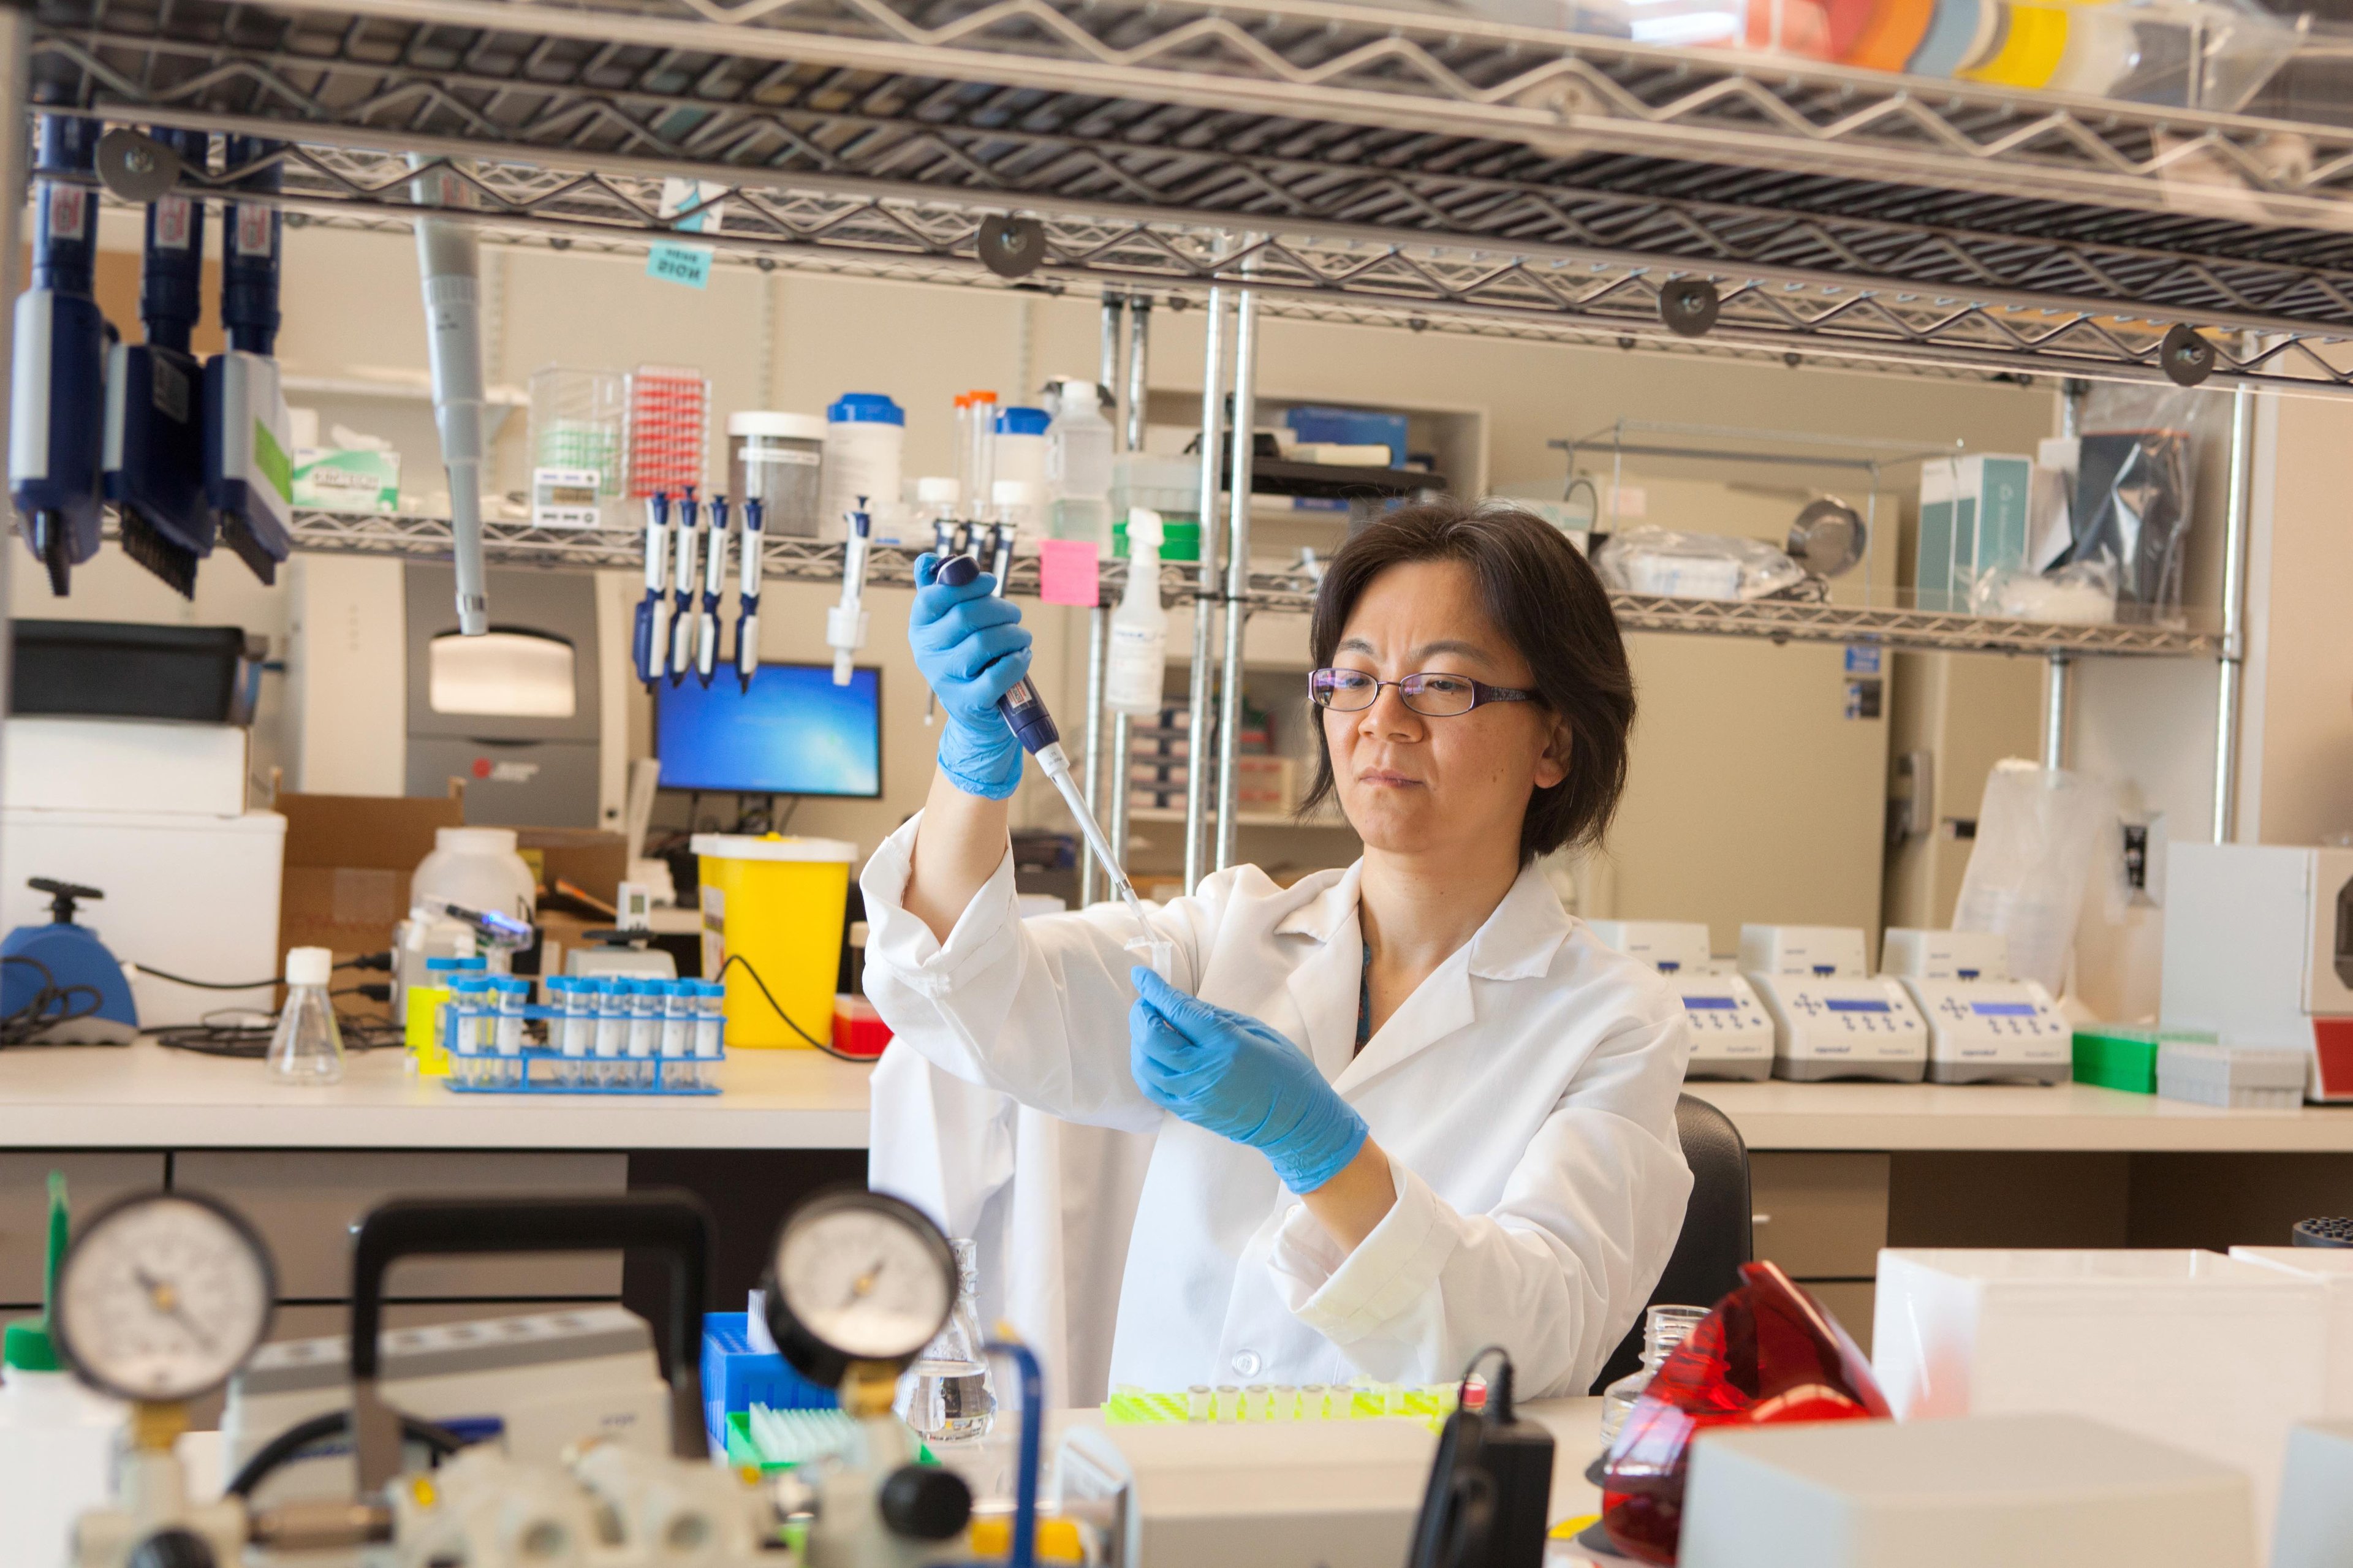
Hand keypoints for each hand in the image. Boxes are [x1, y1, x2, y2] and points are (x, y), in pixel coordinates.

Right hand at [910, 552, 1028, 799]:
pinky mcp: (968, 703)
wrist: (975, 713)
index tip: (990, 583)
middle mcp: (926, 653)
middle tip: (1014, 615)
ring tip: (1021, 637)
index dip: (968, 583)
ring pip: (983, 643)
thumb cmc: (966, 658)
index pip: (933, 596)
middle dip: (1000, 609)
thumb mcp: (948, 625)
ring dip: (1013, 634)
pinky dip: (1017, 662)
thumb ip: (940, 590)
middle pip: (965, 616)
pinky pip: (996, 676)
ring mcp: (945, 680)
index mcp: (920, 628)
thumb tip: (928, 559)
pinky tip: (1022, 656)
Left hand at [1129, 966, 1367, 1193]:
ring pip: (1144, 1065)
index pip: (1178, 1011)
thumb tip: (1178, 1001)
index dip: (1154, 990)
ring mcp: (1193, 1097)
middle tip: (1146, 1001)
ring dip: (1138, 1040)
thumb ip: (1214, 1016)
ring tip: (1148, 1025)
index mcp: (1226, 1045)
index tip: (1141, 974)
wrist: (1297, 1122)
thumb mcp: (1257, 1030)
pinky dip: (1144, 1065)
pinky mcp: (1188, 1113)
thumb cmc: (1285, 1070)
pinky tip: (1152, 1053)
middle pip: (1152, 1038)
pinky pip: (1152, 1087)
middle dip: (1141, 1013)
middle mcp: (1204, 1072)